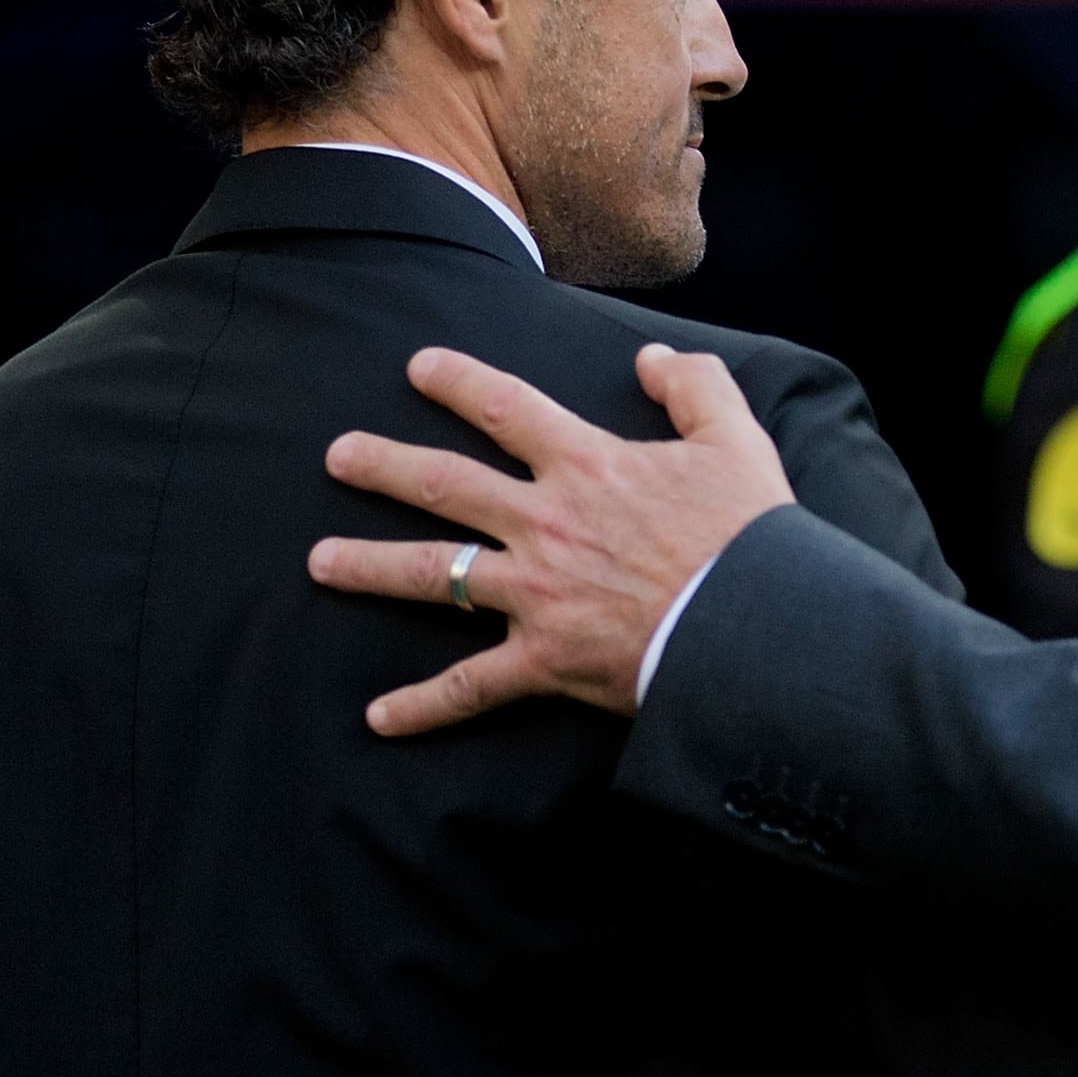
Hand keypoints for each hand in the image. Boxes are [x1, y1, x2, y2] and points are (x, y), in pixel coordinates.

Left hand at [306, 343, 792, 733]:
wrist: (758, 626)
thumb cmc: (751, 536)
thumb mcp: (737, 440)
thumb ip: (695, 386)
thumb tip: (650, 359)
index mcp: (587, 465)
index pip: (506, 408)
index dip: (457, 382)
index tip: (417, 367)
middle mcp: (545, 522)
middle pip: (445, 485)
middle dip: (384, 466)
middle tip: (337, 456)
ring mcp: (536, 593)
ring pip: (434, 574)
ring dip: (370, 566)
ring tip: (319, 561)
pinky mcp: (544, 659)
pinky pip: (471, 685)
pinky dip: (424, 705)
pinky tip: (378, 717)